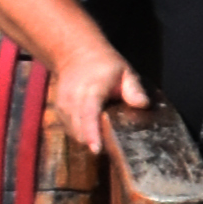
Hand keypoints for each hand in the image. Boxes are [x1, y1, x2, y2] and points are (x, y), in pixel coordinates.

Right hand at [47, 43, 155, 160]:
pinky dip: (81, 134)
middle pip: (79, 128)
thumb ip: (134, 89)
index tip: (96, 149)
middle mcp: (73, 98)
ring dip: (88, 139)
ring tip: (105, 139)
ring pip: (74, 132)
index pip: (89, 114)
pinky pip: (70, 129)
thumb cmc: (105, 65)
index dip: (91, 133)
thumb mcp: (125, 71)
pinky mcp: (59, 110)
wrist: (75, 54)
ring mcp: (63, 105)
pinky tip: (94, 132)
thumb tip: (143, 104)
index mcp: (91, 89)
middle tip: (113, 148)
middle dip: (94, 142)